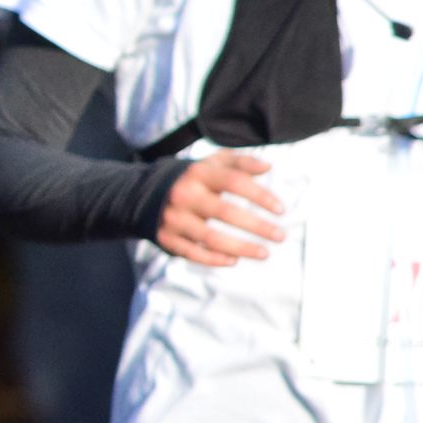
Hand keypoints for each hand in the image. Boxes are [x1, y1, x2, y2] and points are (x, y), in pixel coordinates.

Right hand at [154, 150, 283, 266]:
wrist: (140, 195)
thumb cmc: (189, 179)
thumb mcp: (210, 164)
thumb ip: (239, 162)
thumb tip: (268, 168)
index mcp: (198, 173)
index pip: (234, 182)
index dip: (260, 196)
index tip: (281, 210)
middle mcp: (184, 195)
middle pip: (225, 212)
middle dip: (257, 226)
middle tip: (280, 236)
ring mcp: (173, 218)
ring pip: (211, 238)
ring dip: (241, 248)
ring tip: (264, 253)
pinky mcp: (166, 239)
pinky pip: (193, 253)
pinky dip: (215, 259)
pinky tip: (234, 260)